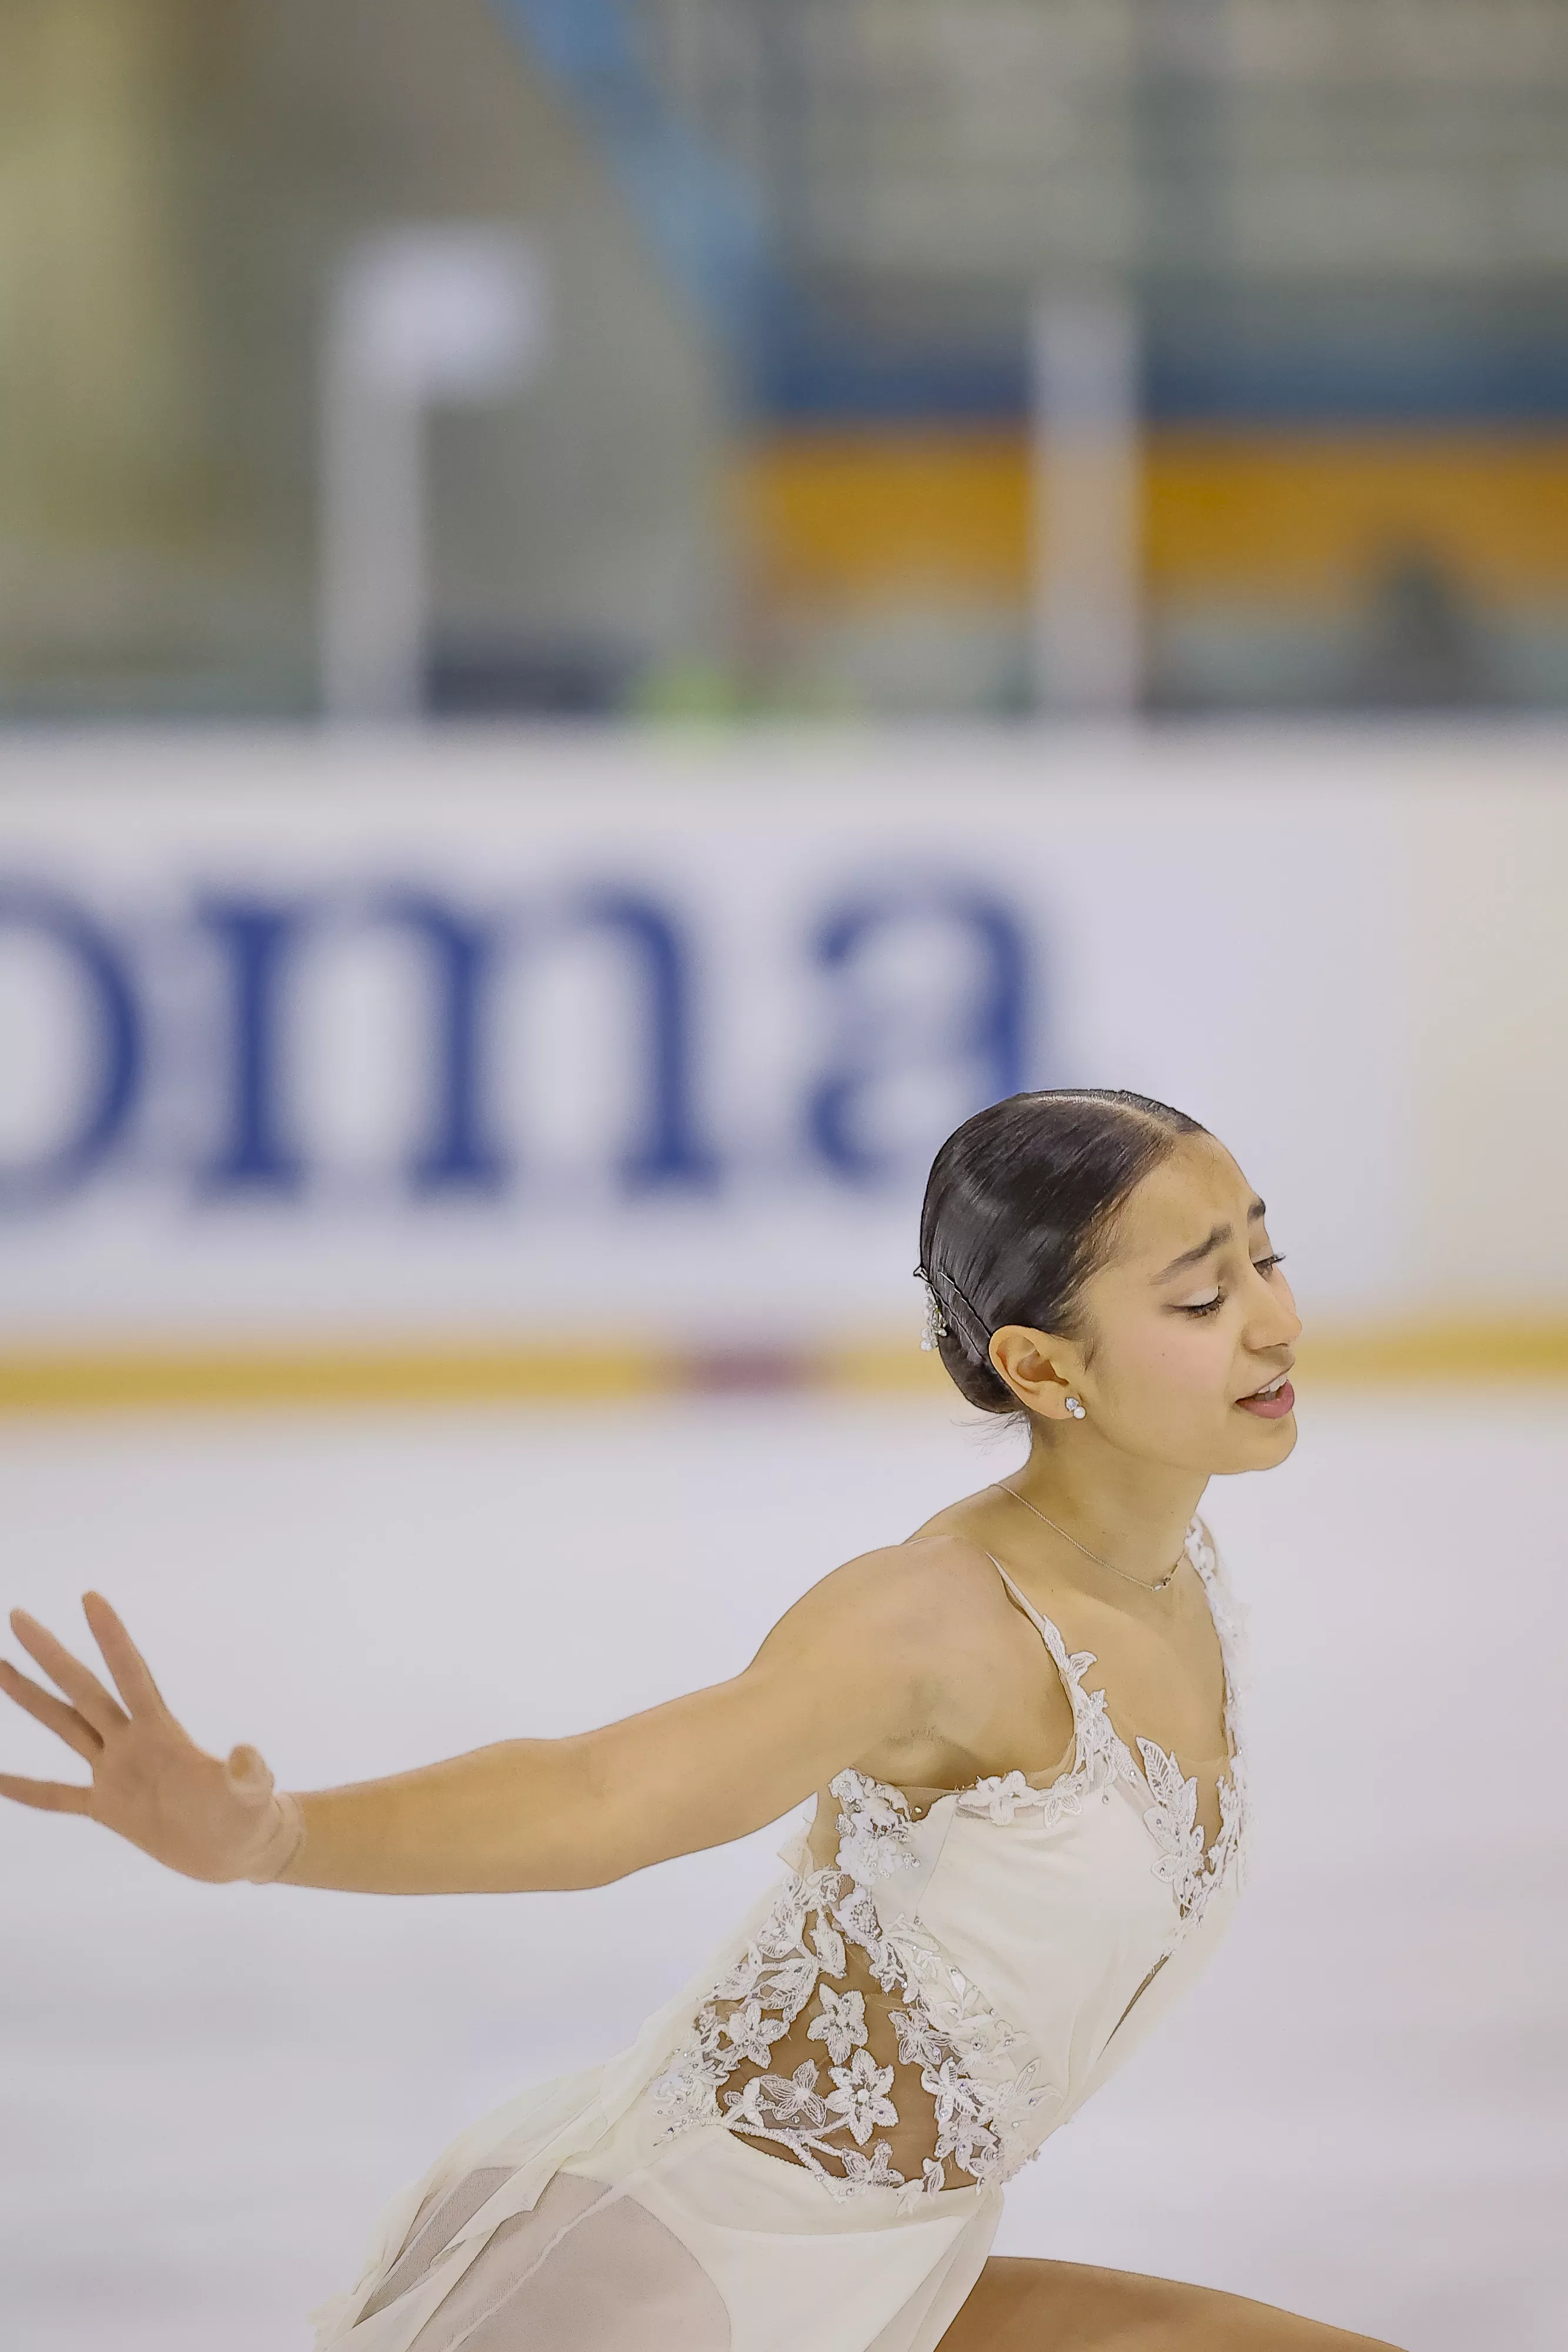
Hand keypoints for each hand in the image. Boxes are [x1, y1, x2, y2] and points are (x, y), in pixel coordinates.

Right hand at [0, 1594, 296, 1881]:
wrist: (238, 1850)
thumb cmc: (248, 1816)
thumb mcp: (249, 1794)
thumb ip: (246, 1774)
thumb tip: (246, 1754)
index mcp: (161, 1733)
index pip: (131, 1675)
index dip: (113, 1638)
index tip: (90, 1597)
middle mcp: (132, 1743)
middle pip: (84, 1690)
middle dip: (52, 1655)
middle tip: (19, 1616)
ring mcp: (116, 1773)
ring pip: (65, 1728)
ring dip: (32, 1699)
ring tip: (1, 1668)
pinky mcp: (109, 1808)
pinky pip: (58, 1796)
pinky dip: (28, 1789)